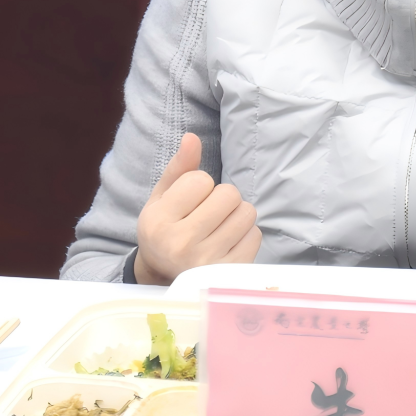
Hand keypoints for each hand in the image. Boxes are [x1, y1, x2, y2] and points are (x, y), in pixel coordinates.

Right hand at [131, 133, 260, 284]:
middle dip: (221, 198)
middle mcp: (182, 244)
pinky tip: (227, 242)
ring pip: (247, 213)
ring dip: (236, 214)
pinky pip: (255, 235)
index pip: (200, 180)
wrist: (164, 277)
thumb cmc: (165, 230)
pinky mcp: (229, 273)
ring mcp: (208, 262)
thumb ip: (178, 168)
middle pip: (229, 194)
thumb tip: (192, 138)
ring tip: (218, 227)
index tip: (188, 202)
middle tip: (207, 213)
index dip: (199, 186)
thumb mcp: (161, 199)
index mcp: (160, 222)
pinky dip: (246, 234)